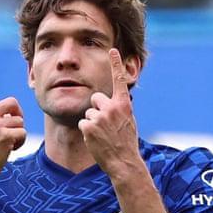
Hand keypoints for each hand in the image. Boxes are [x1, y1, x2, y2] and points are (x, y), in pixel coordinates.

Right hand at [0, 52, 25, 184]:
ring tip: (6, 143)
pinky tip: (9, 149)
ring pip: (19, 120)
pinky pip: (22, 132)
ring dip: (18, 133)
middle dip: (18, 116)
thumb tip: (15, 113)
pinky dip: (20, 142)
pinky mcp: (4, 135)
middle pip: (14, 103)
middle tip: (10, 130)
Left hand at [79, 49, 140, 176]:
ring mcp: (99, 117)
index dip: (116, 64)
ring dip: (93, 123)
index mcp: (123, 105)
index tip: (113, 50)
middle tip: (106, 125)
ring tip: (103, 136)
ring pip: (89, 113)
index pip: (119, 81)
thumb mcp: (129, 122)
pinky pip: (83, 124)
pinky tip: (97, 140)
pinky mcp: (89, 126)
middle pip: (96, 98)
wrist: (123, 162)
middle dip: (98, 109)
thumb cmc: (126, 143)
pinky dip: (88, 132)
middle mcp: (112, 108)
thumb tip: (114, 101)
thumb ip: (120, 109)